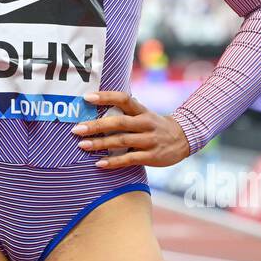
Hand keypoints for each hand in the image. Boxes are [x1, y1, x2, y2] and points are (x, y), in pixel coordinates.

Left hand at [71, 91, 191, 168]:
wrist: (183, 139)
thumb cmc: (154, 125)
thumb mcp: (144, 114)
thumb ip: (125, 112)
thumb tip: (96, 105)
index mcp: (142, 110)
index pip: (123, 99)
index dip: (105, 97)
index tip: (87, 97)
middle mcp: (145, 123)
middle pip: (119, 122)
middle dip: (96, 126)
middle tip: (77, 129)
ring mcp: (149, 140)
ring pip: (122, 141)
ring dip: (100, 144)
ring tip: (82, 145)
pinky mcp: (152, 156)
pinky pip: (130, 159)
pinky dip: (113, 162)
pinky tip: (99, 163)